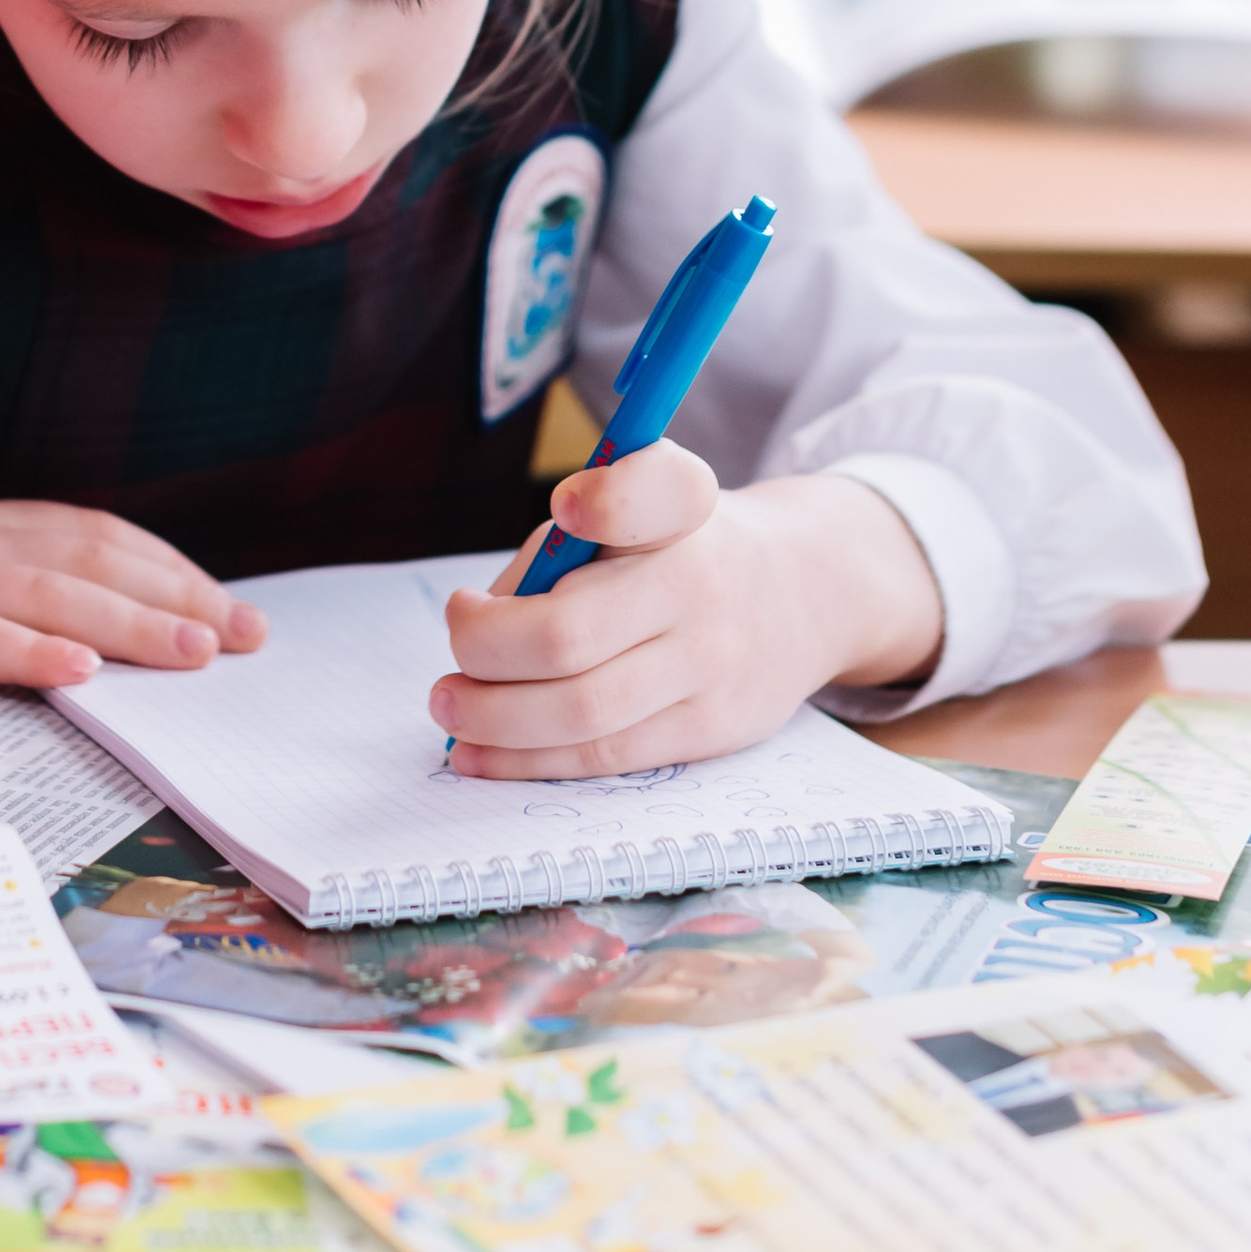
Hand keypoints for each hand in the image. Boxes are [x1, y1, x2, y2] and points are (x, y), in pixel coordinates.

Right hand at [0, 456, 267, 688]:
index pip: (96, 536)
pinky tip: (70, 671)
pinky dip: (22, 649)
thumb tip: (50, 622)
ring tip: (197, 652)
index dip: (169, 569)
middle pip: (92, 559)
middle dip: (178, 597)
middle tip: (250, 637)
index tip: (231, 607)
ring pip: (47, 593)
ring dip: (128, 622)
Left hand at [432, 451, 941, 775]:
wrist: (800, 594)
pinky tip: (481, 753)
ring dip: (495, 716)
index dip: (610, 500)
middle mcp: (700, 583)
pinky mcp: (711, 730)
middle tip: (453, 645)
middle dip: (486, 649)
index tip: (566, 505)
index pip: (658, 492)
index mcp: (682, 506)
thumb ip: (558, 554)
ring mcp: (710, 664)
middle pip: (573, 632)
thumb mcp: (631, 510)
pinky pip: (606, 755)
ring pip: (582, 710)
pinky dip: (530, 759)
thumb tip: (478, 634)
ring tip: (450, 704)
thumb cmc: (675, 546)